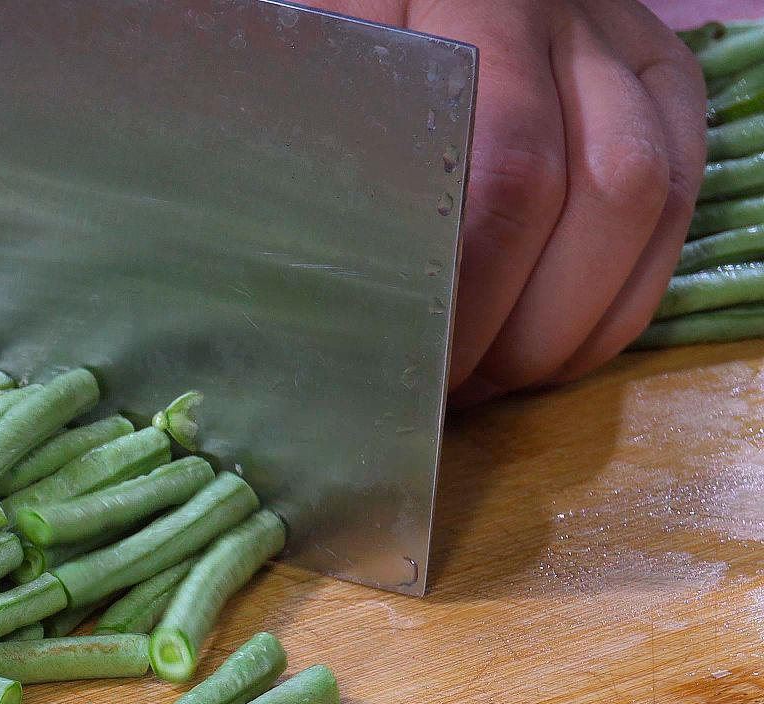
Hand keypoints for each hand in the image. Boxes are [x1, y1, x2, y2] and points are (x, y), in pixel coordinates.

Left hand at [316, 1, 705, 402]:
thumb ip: (314, 141)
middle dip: (524, 324)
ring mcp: (628, 55)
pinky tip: (547, 349)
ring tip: (494, 379)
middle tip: (451, 389)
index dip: (472, 289)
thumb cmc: (350, 32)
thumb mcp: (320, 60)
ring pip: (648, 207)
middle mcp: (569, 27)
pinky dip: (617, 303)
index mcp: (471, 9)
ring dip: (574, 324)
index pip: (505, 167)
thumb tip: (305, 286)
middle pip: (594, 195)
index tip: (412, 365)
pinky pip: (675, 212)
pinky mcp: (667, 86)